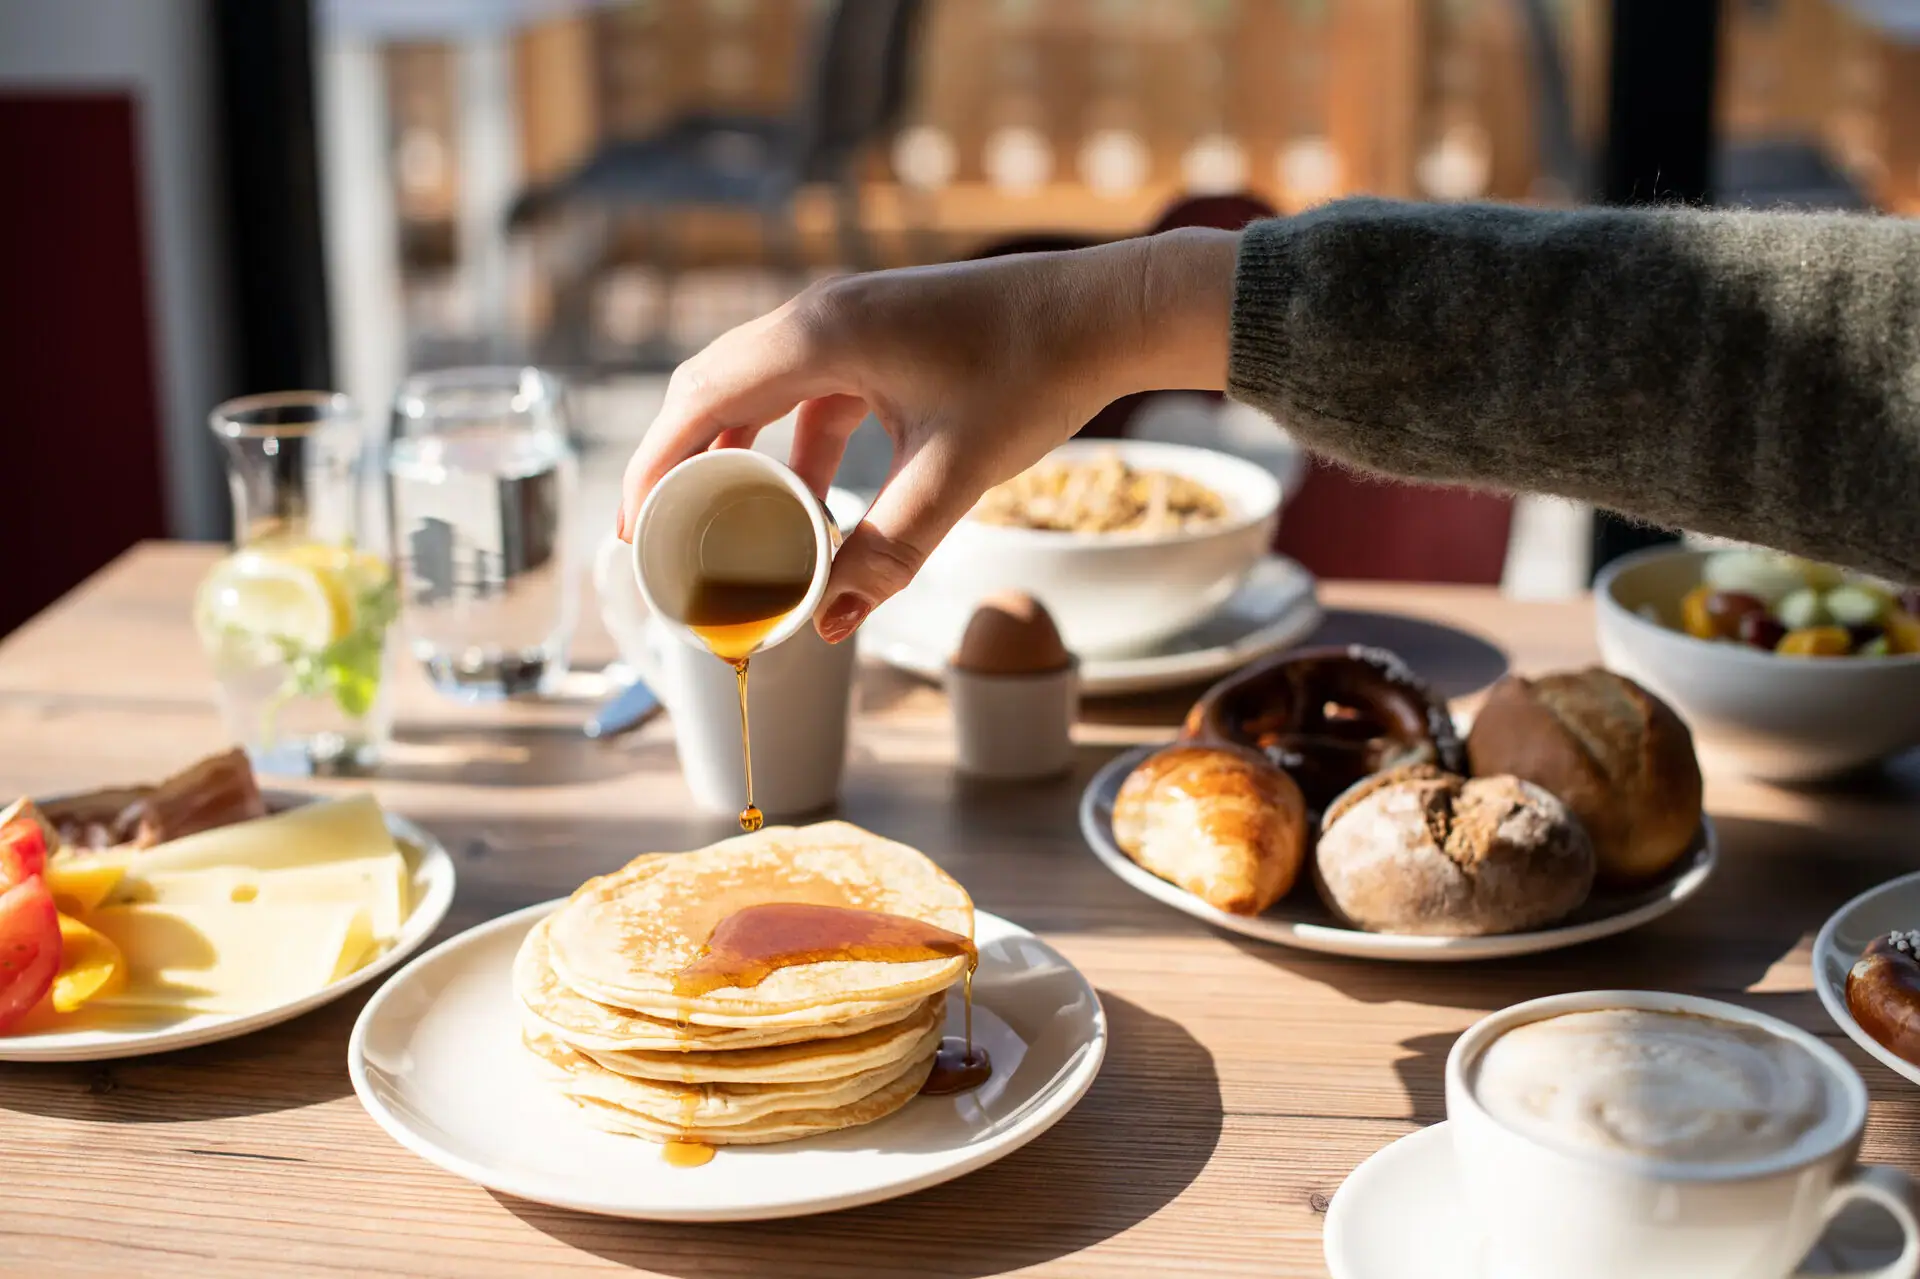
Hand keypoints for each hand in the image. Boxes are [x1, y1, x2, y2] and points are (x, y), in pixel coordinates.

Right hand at [617, 228, 1237, 641]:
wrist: (1104, 315)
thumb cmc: (1034, 372)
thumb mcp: (955, 474)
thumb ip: (891, 550)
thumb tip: (833, 622)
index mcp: (819, 336)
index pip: (699, 401)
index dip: (653, 466)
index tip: (631, 529)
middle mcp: (820, 317)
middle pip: (713, 391)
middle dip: (683, 466)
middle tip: (664, 539)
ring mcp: (849, 323)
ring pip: (760, 394)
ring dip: (743, 461)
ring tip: (732, 534)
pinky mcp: (878, 338)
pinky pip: (809, 395)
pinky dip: (797, 451)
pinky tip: (812, 506)